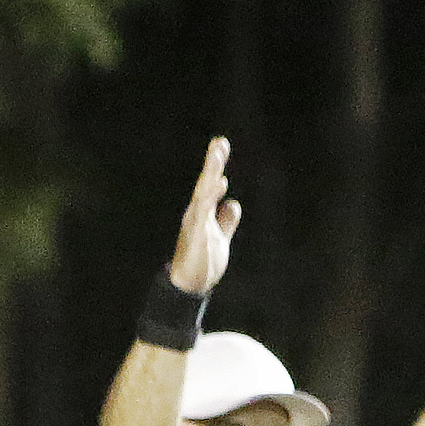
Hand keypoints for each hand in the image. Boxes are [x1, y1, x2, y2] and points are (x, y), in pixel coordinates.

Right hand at [169, 137, 239, 294]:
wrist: (192, 283)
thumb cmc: (204, 261)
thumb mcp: (220, 237)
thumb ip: (226, 221)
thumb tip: (232, 203)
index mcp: (204, 211)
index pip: (211, 183)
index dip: (216, 164)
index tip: (221, 143)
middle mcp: (198, 212)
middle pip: (206, 183)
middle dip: (213, 162)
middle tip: (220, 142)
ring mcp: (196, 222)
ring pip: (203, 193)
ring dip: (211, 174)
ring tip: (218, 157)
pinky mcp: (197, 234)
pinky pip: (204, 212)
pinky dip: (210, 198)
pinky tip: (219, 186)